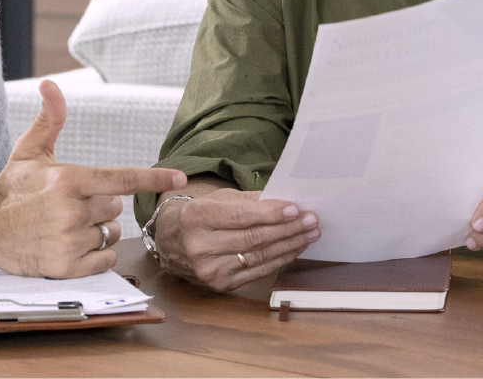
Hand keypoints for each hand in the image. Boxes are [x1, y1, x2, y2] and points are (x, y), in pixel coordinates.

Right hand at [0, 80, 186, 276]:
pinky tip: (71, 245)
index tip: (180, 177)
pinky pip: (104, 260)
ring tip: (67, 226)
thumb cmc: (12, 187)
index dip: (153, 178)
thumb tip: (50, 84)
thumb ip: (49, 118)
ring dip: (97, 231)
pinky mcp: (64, 268)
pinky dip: (95, 255)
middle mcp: (70, 211)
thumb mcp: (29, 150)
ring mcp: (68, 241)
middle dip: (100, 205)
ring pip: (110, 233)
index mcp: (68, 179)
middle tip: (72, 205)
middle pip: (114, 207)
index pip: (120, 179)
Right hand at [154, 187, 319, 290]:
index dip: (269, 213)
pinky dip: (279, 260)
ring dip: (289, 245)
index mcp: (196, 217)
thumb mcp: (216, 198)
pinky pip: (257, 272)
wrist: (171, 241)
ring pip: (258, 257)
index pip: (240, 216)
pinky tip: (294, 248)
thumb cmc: (199, 213)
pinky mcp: (220, 285)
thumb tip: (284, 201)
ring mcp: (209, 270)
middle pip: (252, 238)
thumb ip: (248, 200)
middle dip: (286, 229)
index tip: (295, 208)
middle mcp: (199, 246)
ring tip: (310, 233)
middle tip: (311, 220)